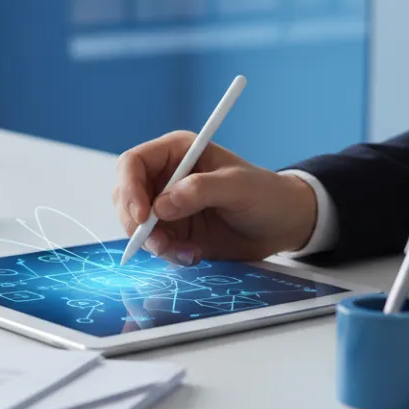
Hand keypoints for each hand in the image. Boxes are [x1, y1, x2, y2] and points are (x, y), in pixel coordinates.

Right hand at [112, 131, 318, 263]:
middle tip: (158, 243)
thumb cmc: (265, 193)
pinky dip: (167, 254)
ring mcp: (167, 206)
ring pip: (136, 224)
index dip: (129, 187)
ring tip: (185, 253)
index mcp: (177, 152)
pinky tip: (192, 256)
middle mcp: (165, 177)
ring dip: (153, 243)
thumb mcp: (238, 187)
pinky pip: (155, 244)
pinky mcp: (174, 231)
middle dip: (136, 223)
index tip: (142, 215)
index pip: (133, 163)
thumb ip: (200, 190)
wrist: (282, 224)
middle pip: (126, 196)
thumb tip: (162, 205)